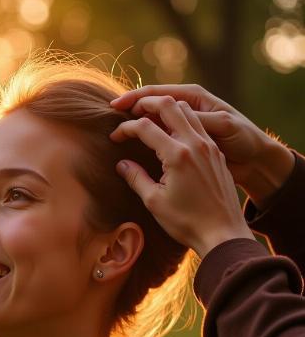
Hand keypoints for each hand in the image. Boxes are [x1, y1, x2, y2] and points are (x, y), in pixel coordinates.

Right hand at [111, 85, 294, 209]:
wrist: (223, 233)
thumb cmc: (187, 221)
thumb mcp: (155, 201)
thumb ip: (136, 178)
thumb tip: (122, 164)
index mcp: (177, 155)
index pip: (146, 127)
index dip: (126, 128)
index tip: (114, 137)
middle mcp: (195, 143)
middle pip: (169, 105)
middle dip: (146, 104)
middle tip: (130, 111)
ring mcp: (208, 146)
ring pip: (186, 110)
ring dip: (165, 109)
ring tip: (149, 119)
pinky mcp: (216, 153)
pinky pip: (197, 125)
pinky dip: (181, 121)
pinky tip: (170, 134)